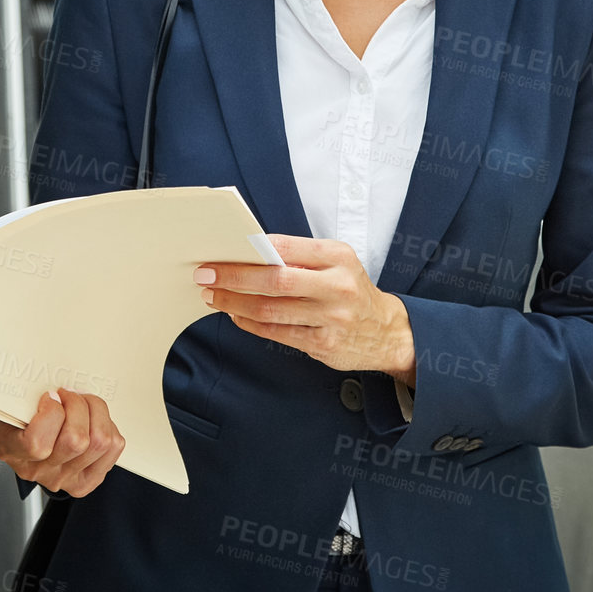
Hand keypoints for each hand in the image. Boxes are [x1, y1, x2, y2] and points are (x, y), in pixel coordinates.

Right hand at [0, 387, 124, 496]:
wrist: (27, 440)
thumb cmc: (22, 417)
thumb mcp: (14, 404)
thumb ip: (27, 398)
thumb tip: (54, 389)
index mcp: (13, 452)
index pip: (37, 444)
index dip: (51, 413)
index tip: (50, 396)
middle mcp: (39, 471)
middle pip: (76, 441)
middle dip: (78, 405)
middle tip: (69, 395)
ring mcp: (66, 479)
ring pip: (99, 442)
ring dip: (96, 412)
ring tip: (83, 404)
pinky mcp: (89, 480)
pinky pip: (114, 446)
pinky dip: (109, 425)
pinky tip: (92, 420)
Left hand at [193, 234, 415, 381]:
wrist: (386, 331)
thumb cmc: (350, 289)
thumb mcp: (336, 262)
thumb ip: (299, 257)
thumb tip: (247, 254)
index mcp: (337, 256)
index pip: (285, 248)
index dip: (249, 250)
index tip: (221, 252)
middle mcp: (337, 285)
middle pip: (275, 280)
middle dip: (234, 278)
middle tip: (206, 276)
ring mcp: (331, 318)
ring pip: (271, 310)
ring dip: (235, 303)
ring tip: (214, 297)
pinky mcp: (323, 344)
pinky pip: (277, 333)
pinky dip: (251, 324)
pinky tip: (236, 316)